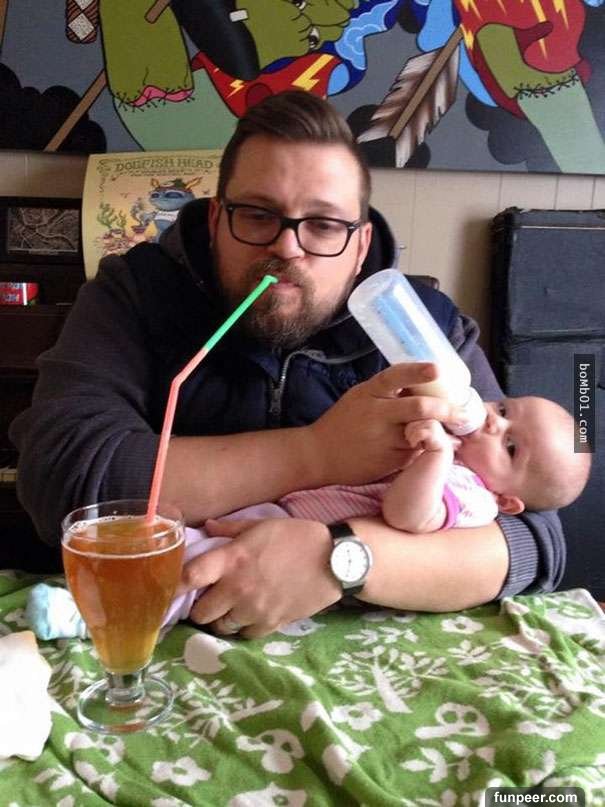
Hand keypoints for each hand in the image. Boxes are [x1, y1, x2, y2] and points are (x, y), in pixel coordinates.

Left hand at [178, 517, 340, 638]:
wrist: (334, 561)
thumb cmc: (296, 536)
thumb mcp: (262, 525)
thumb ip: (231, 528)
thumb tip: (208, 527)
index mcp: (233, 559)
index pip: (191, 576)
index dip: (174, 584)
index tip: (167, 589)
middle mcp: (238, 588)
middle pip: (201, 612)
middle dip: (200, 608)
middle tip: (207, 599)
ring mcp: (254, 609)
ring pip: (222, 627)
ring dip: (221, 619)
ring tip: (228, 609)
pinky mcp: (271, 624)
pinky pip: (245, 635)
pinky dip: (242, 628)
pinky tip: (249, 616)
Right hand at [307, 363, 463, 484]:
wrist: (317, 455)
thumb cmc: (342, 423)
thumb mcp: (360, 398)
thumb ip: (386, 392)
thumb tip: (421, 384)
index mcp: (369, 392)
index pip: (395, 376)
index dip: (417, 372)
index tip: (437, 369)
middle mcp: (376, 413)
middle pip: (418, 407)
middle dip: (444, 409)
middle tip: (459, 412)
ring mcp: (383, 438)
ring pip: (421, 431)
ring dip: (439, 431)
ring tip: (452, 430)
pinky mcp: (388, 460)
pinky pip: (415, 451)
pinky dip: (426, 447)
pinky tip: (433, 446)